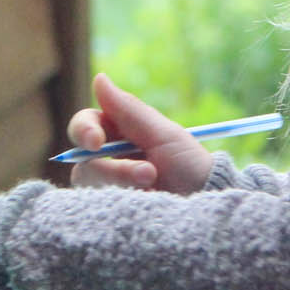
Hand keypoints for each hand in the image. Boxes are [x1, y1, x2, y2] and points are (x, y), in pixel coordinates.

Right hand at [66, 73, 213, 194]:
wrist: (206, 203)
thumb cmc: (190, 165)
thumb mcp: (163, 135)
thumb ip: (128, 110)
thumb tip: (99, 78)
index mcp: (117, 134)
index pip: (84, 126)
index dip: (83, 131)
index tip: (96, 143)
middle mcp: (107, 161)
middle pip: (83, 160)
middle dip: (115, 168)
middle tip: (149, 174)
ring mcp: (107, 188)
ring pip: (88, 184)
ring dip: (122, 183)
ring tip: (153, 187)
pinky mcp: (110, 212)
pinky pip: (97, 207)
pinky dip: (119, 203)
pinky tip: (142, 202)